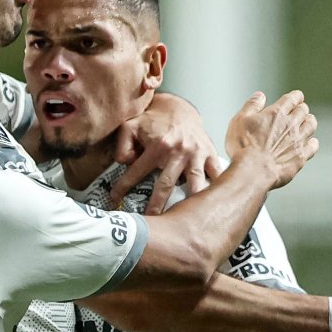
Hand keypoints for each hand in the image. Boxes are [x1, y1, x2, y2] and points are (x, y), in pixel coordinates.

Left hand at [111, 93, 220, 214]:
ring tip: (185, 222)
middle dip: (156, 207)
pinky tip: (214, 205)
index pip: (137, 172)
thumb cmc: (153, 120)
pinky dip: (217, 189)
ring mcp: (196, 154)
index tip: (114, 200)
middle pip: (166, 186)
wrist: (179, 108)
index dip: (123, 188)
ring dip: (190, 204)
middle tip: (149, 223)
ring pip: (196, 184)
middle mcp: (178, 151)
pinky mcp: (210, 154)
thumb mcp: (130, 126)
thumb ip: (122, 145)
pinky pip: (217, 174)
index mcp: (158, 146)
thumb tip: (123, 163)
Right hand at [225, 91, 317, 189]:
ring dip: (309, 122)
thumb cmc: (243, 145)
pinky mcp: (301, 157)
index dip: (295, 96)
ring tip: (307, 122)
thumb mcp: (240, 120)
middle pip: (303, 111)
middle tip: (299, 110)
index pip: (293, 98)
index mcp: (277, 113)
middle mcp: (291, 124)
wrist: (253, 170)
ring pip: (311, 126)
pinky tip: (310, 143)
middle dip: (301, 109)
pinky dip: (312, 142)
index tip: (296, 97)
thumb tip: (260, 95)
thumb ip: (252, 105)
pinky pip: (313, 146)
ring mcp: (298, 141)